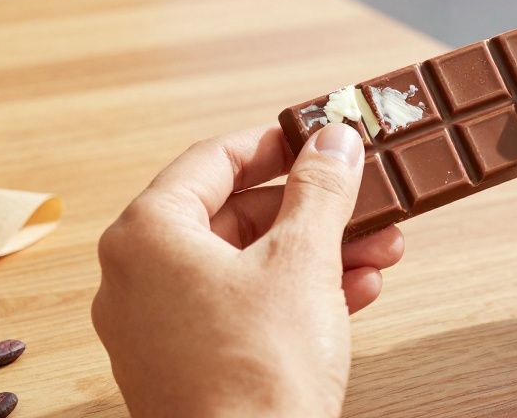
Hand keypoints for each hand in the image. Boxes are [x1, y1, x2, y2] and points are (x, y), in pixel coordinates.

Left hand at [92, 123, 402, 416]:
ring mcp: (157, 327)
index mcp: (147, 236)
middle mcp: (137, 277)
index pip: (212, 160)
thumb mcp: (303, 261)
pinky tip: (355, 293)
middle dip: (313, 210)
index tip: (320, 139)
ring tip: (379, 250)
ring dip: (317, 253)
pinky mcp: (185, 365)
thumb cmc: (259, 376)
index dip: (275, 144)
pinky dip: (294, 296)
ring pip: (246, 265)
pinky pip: (240, 309)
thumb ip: (319, 190)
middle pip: (234, 215)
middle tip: (363, 199)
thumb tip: (332, 141)